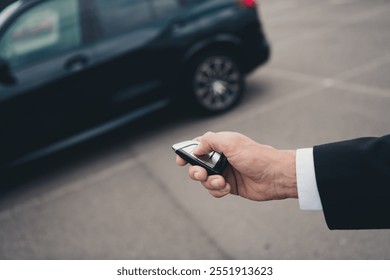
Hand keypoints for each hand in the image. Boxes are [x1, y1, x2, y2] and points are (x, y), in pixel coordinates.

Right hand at [176, 132, 297, 200]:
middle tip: (201, 174)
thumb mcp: (231, 142)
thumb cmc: (255, 156)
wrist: (274, 176)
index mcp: (220, 144)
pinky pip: (214, 191)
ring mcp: (224, 172)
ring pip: (205, 180)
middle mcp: (221, 158)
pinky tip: (227, 188)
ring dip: (209, 182)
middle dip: (196, 171)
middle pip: (197, 165)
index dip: (187, 152)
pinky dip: (217, 190)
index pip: (198, 146)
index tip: (180, 160)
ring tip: (221, 182)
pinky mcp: (229, 186)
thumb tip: (196, 149)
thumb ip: (209, 141)